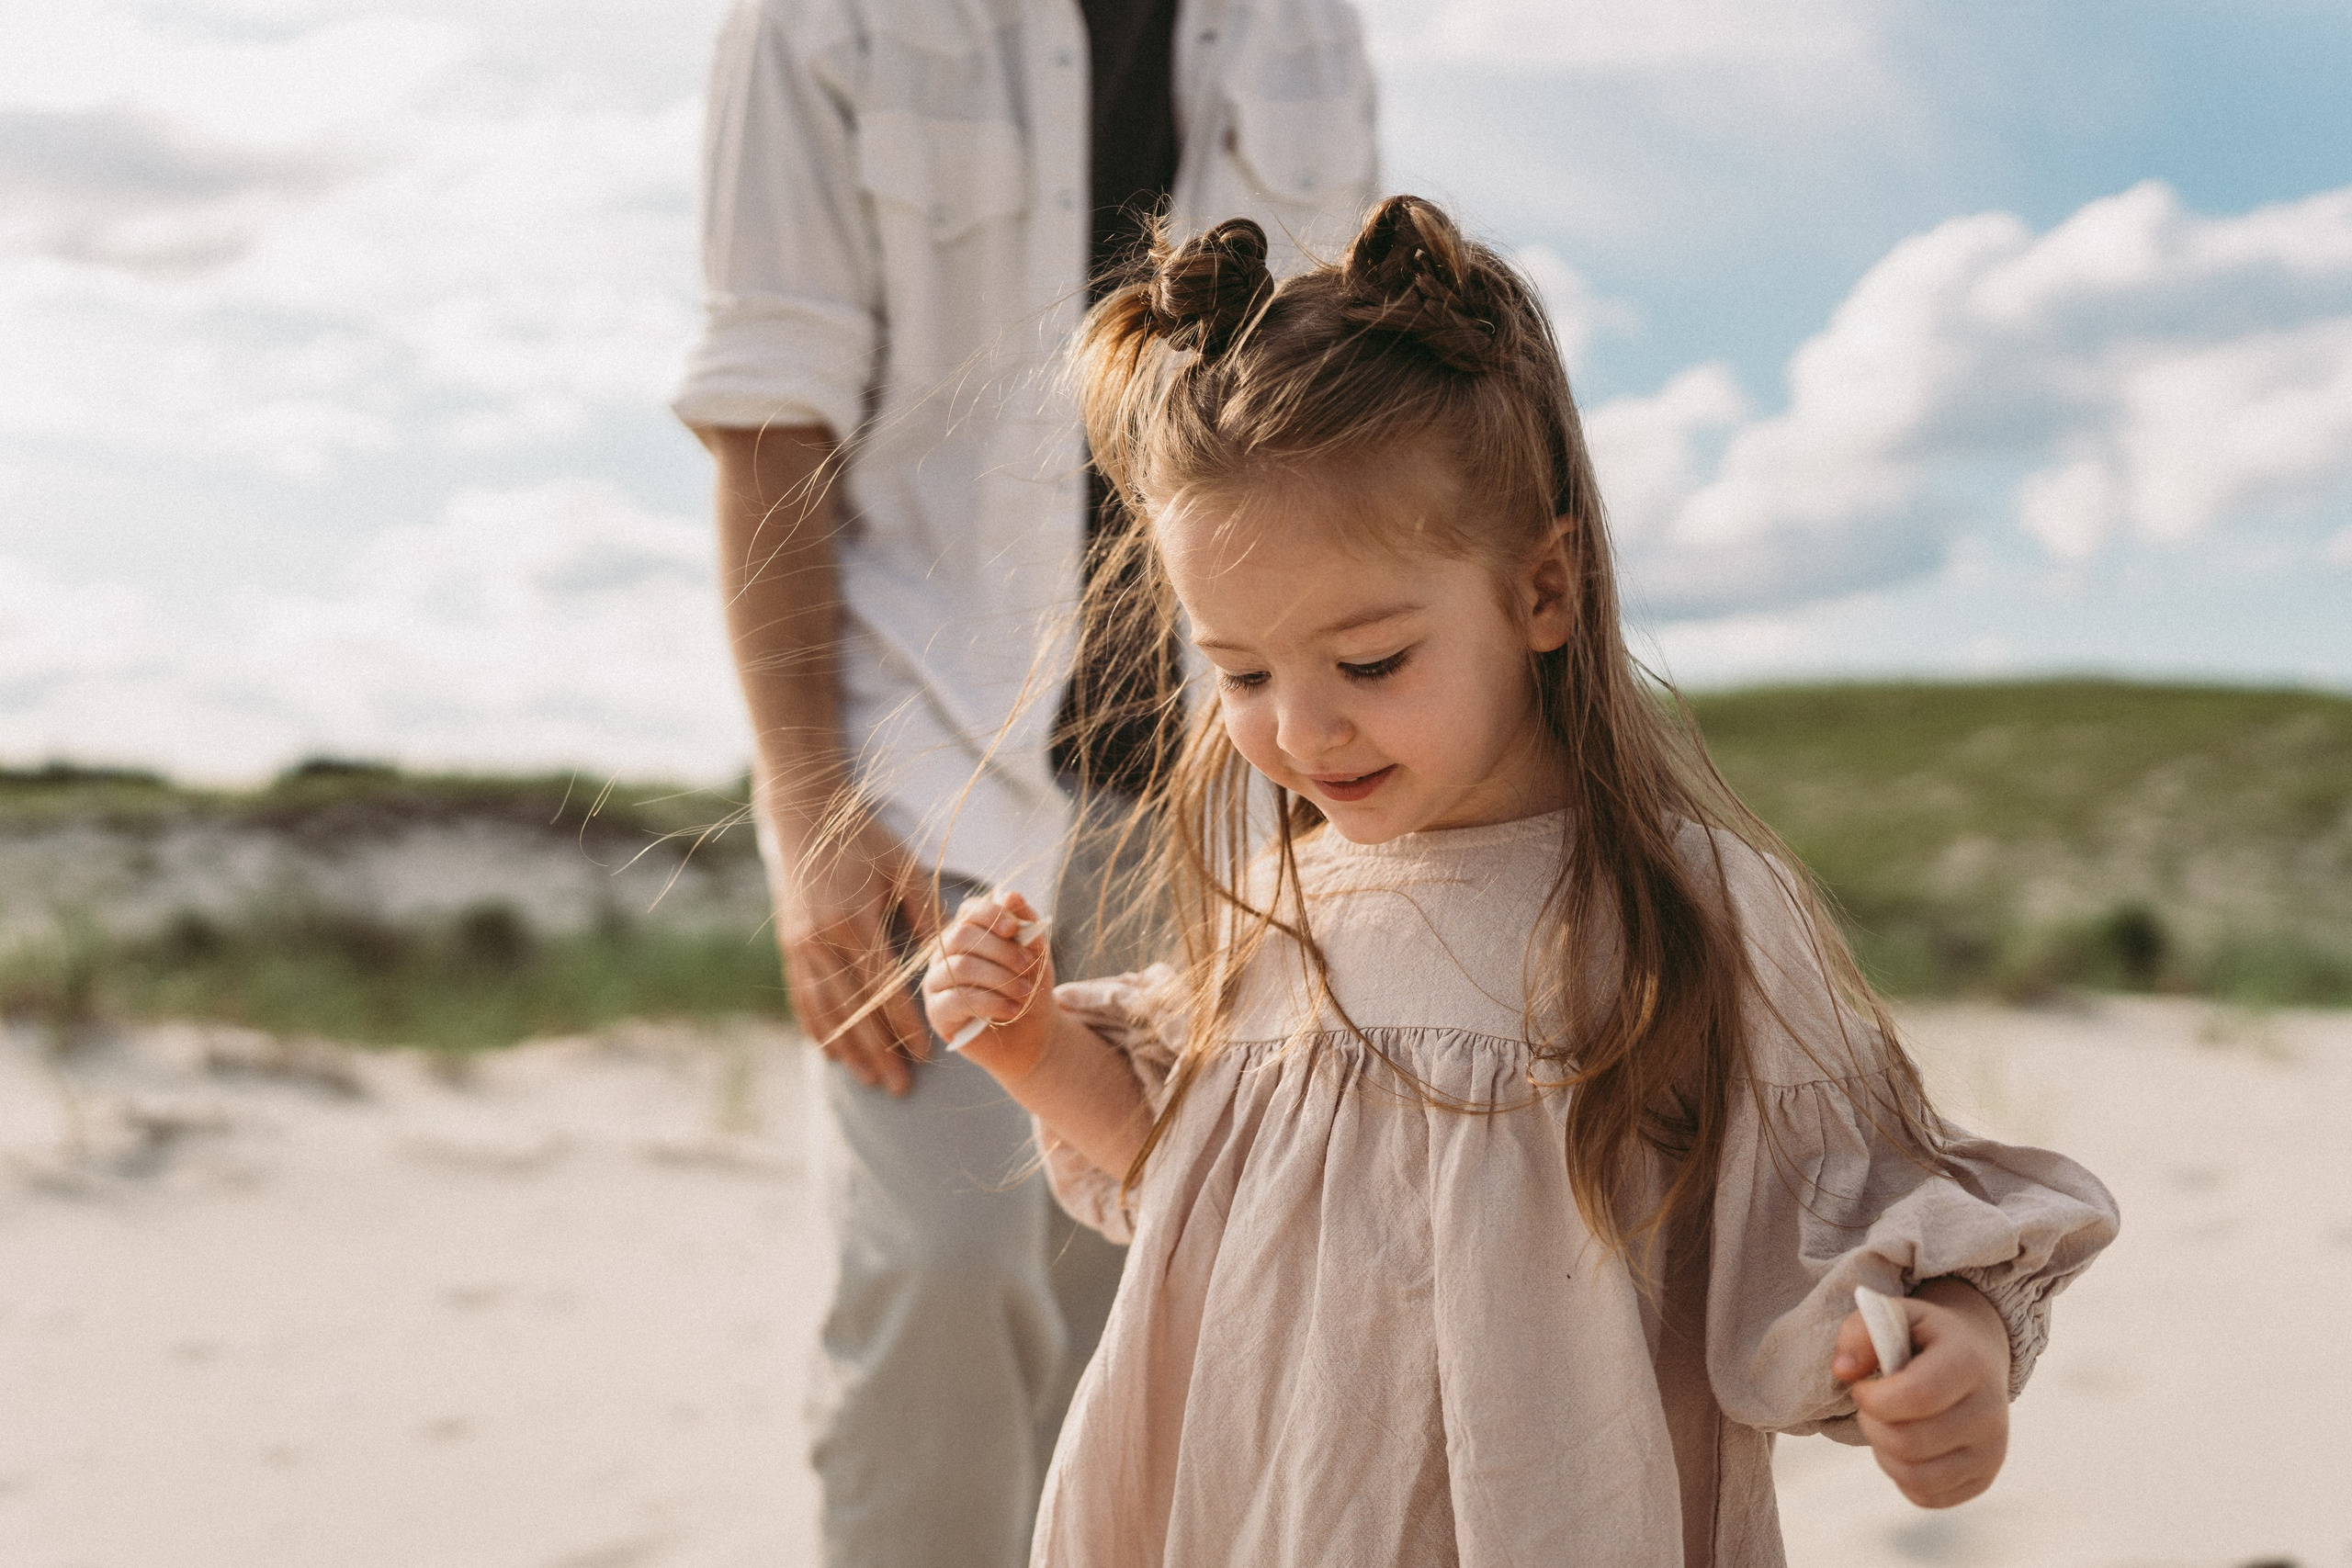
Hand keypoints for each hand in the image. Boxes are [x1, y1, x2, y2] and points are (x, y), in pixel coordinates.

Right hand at [773, 808, 940, 1094]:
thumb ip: (927, 915)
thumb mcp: (906, 869)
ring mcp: (800, 946)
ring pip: (827, 1012)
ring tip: (870, 1081)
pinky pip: (803, 999)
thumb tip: (948, 960)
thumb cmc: (868, 843)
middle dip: (879, 1053)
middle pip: (854, 1011)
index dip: (904, 1024)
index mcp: (854, 921)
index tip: (925, 1053)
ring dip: (849, 1050)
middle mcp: (822, 940)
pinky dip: (818, 1030)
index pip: (883, 988)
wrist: (807, 818)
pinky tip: (832, 1055)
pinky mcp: (789, 947)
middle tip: (900, 1087)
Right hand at [922, 891, 1055, 1080]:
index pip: (969, 910)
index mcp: (968, 933)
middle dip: (1001, 950)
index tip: (1015, 929)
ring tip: (1025, 993)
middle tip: (1028, 967)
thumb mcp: (1036, 953)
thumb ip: (1026, 923)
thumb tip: (1011, 894)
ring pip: (960, 967)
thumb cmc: (1030, 989)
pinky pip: (956, 999)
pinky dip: (990, 1002)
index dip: (991, 914)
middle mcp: (946, 954)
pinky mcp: (937, 1013)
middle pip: (962, 935)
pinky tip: (1011, 1010)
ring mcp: (937, 982)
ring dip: (1000, 978)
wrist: (1033, 1035)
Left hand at [1833, 1278, 2012, 1508]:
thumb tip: (1843, 1371)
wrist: (1975, 1359)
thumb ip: (1859, 1332)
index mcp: (1970, 1362)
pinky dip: (1900, 1475)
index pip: (1917, 1397)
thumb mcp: (1893, 1316)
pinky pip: (1924, 1496)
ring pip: (1914, 1477)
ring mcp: (1991, 1451)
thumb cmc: (1922, 1338)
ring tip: (1885, 1425)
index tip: (1861, 1387)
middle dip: (1872, 1424)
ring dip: (1882, 1452)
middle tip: (1871, 1405)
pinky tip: (1903, 1447)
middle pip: (1909, 1443)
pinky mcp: (1982, 1479)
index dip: (1873, 1398)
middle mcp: (1990, 1412)